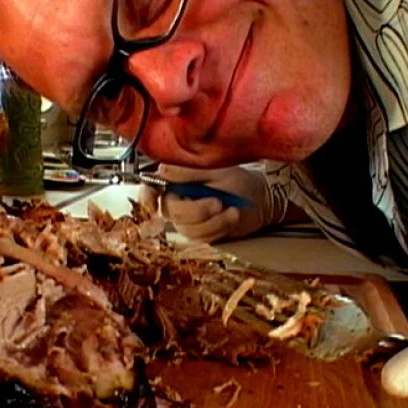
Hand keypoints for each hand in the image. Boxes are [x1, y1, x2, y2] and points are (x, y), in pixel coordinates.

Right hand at [138, 164, 272, 242]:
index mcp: (176, 183)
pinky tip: (232, 217)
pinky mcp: (201, 235)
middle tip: (218, 202)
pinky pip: (202, 238)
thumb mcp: (215, 170)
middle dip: (196, 210)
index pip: (151, 190)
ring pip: (188, 228)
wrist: (260, 199)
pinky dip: (219, 228)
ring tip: (233, 210)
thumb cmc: (237, 180)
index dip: (146, 196)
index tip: (151, 201)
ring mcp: (188, 221)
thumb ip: (188, 172)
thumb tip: (162, 170)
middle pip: (172, 212)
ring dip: (213, 221)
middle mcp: (177, 203)